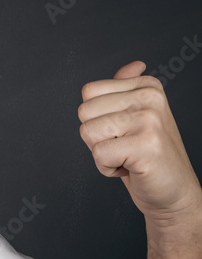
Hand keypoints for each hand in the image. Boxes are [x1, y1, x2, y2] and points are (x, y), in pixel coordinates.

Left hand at [78, 60, 201, 228]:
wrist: (174, 192)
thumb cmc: (149, 156)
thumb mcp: (138, 117)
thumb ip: (128, 90)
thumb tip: (132, 65)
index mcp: (147, 86)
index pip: (89, 92)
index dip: (96, 118)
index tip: (123, 131)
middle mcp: (150, 98)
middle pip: (84, 112)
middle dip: (96, 136)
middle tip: (125, 146)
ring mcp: (149, 119)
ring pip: (88, 132)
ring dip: (101, 152)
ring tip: (128, 155)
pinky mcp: (145, 144)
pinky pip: (98, 154)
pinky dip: (107, 168)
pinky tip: (131, 167)